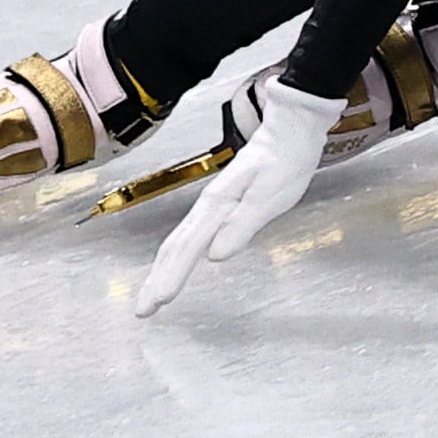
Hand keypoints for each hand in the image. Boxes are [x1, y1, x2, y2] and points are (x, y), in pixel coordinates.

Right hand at [134, 77, 341, 316]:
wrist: (293, 126)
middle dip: (156, 279)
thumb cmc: (286, 159)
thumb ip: (242, 224)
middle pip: (174, 247)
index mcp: (217, 205)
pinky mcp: (223, 203)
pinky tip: (179, 263)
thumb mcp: (270, 195)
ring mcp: (214, 203)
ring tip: (153, 295)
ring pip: (180, 241)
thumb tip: (214, 255)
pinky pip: (192, 234)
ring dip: (163, 269)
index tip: (156, 302)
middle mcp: (208, 205)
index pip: (186, 248)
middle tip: (143, 311)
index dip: (170, 276)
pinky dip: (179, 255)